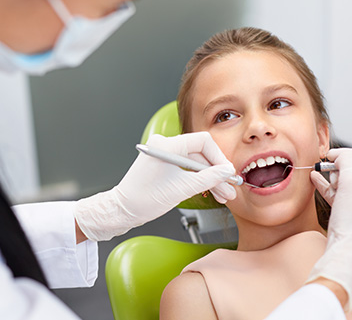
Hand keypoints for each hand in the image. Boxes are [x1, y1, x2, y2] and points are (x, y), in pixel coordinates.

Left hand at [74, 132, 236, 240]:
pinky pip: (185, 168)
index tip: (228, 172)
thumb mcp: (182, 189)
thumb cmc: (144, 199)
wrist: (122, 210)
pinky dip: (197, 179)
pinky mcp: (163, 164)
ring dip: (209, 178)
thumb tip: (226, 172)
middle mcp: (164, 145)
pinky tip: (210, 190)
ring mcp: (163, 154)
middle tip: (229, 187)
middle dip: (216, 172)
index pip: (203, 141)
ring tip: (222, 194)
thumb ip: (208, 178)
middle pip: (200, 154)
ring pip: (194, 163)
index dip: (219, 157)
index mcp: (167, 145)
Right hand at [307, 148, 351, 310]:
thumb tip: (339, 155)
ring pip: (343, 181)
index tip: (334, 154)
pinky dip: (324, 185)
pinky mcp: (346, 212)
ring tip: (321, 175)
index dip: (350, 154)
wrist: (346, 246)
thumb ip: (347, 160)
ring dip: (331, 176)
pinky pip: (335, 193)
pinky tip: (314, 178)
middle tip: (329, 167)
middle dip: (339, 167)